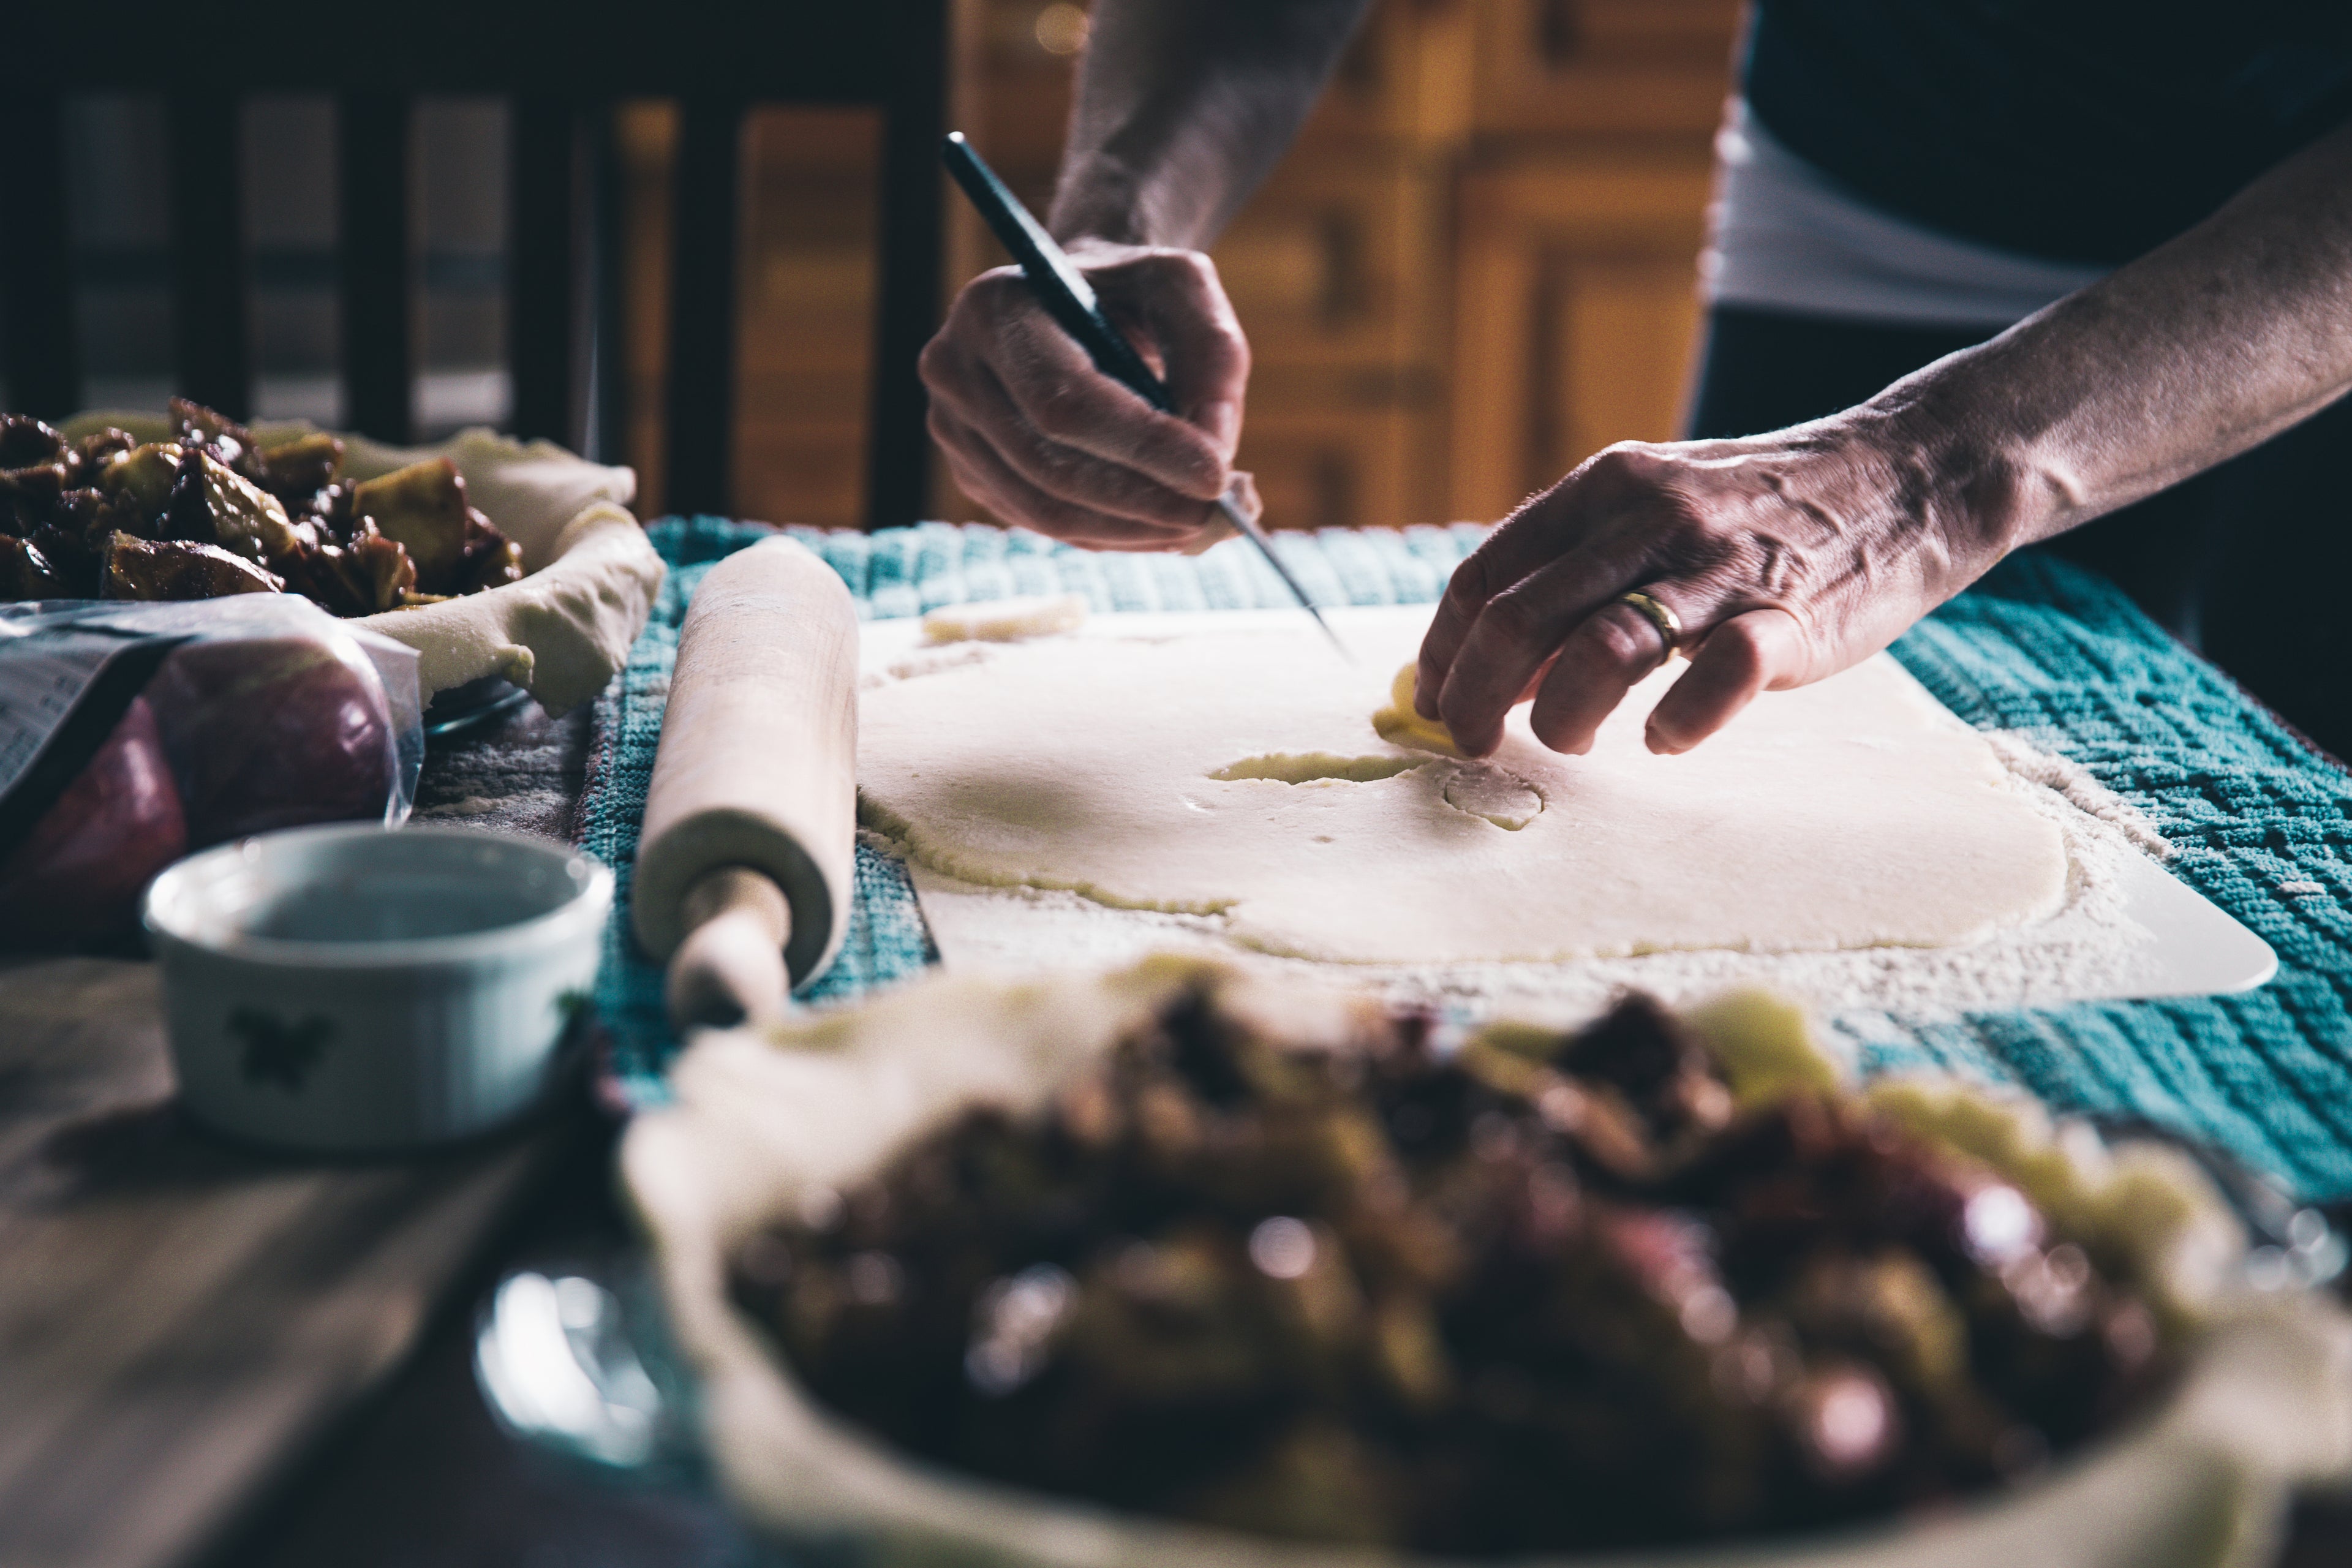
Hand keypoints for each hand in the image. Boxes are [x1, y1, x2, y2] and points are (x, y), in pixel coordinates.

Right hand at [919, 239, 1250, 551]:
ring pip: (1045, 509)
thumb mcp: (1182, 287)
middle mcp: (955, 370)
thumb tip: (1214, 453)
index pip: (1066, 400)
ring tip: (1199, 526)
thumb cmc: (1129, 292)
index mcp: (994, 309)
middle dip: (1142, 501)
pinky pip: (1042, 523)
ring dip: (1131, 530)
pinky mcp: (971, 473)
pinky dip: (1109, 534)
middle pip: (1049, 466)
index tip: (1215, 476)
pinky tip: (1159, 526)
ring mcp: (954, 429)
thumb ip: (1211, 354)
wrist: (1072, 303)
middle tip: (1217, 515)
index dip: (1143, 447)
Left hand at [1414, 415, 2009, 756]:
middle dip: (1478, 698)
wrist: (1904, 476)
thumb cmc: (1759, 510)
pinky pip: (1716, 678)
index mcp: (1602, 488)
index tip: (1436, 702)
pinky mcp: (1787, 617)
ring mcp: (1719, 566)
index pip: (1486, 577)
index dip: (1445, 651)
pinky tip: (1664, 738)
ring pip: (1601, 648)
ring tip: (1572, 742)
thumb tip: (1492, 662)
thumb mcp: (1651, 507)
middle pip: (1521, 620)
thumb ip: (1575, 570)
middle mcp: (1649, 517)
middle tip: (1477, 745)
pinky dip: (1676, 722)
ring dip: (1562, 716)